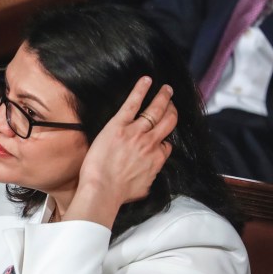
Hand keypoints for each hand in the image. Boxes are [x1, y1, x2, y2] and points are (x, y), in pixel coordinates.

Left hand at [79, 76, 175, 206]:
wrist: (102, 191)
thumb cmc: (118, 195)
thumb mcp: (143, 189)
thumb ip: (149, 178)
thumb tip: (149, 177)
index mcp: (156, 159)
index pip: (166, 145)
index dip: (164, 140)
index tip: (161, 138)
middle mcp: (150, 143)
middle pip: (168, 121)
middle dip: (172, 110)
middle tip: (171, 102)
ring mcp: (136, 133)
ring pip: (155, 110)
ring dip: (162, 97)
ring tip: (166, 89)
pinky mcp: (119, 126)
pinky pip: (133, 103)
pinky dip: (141, 90)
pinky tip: (146, 79)